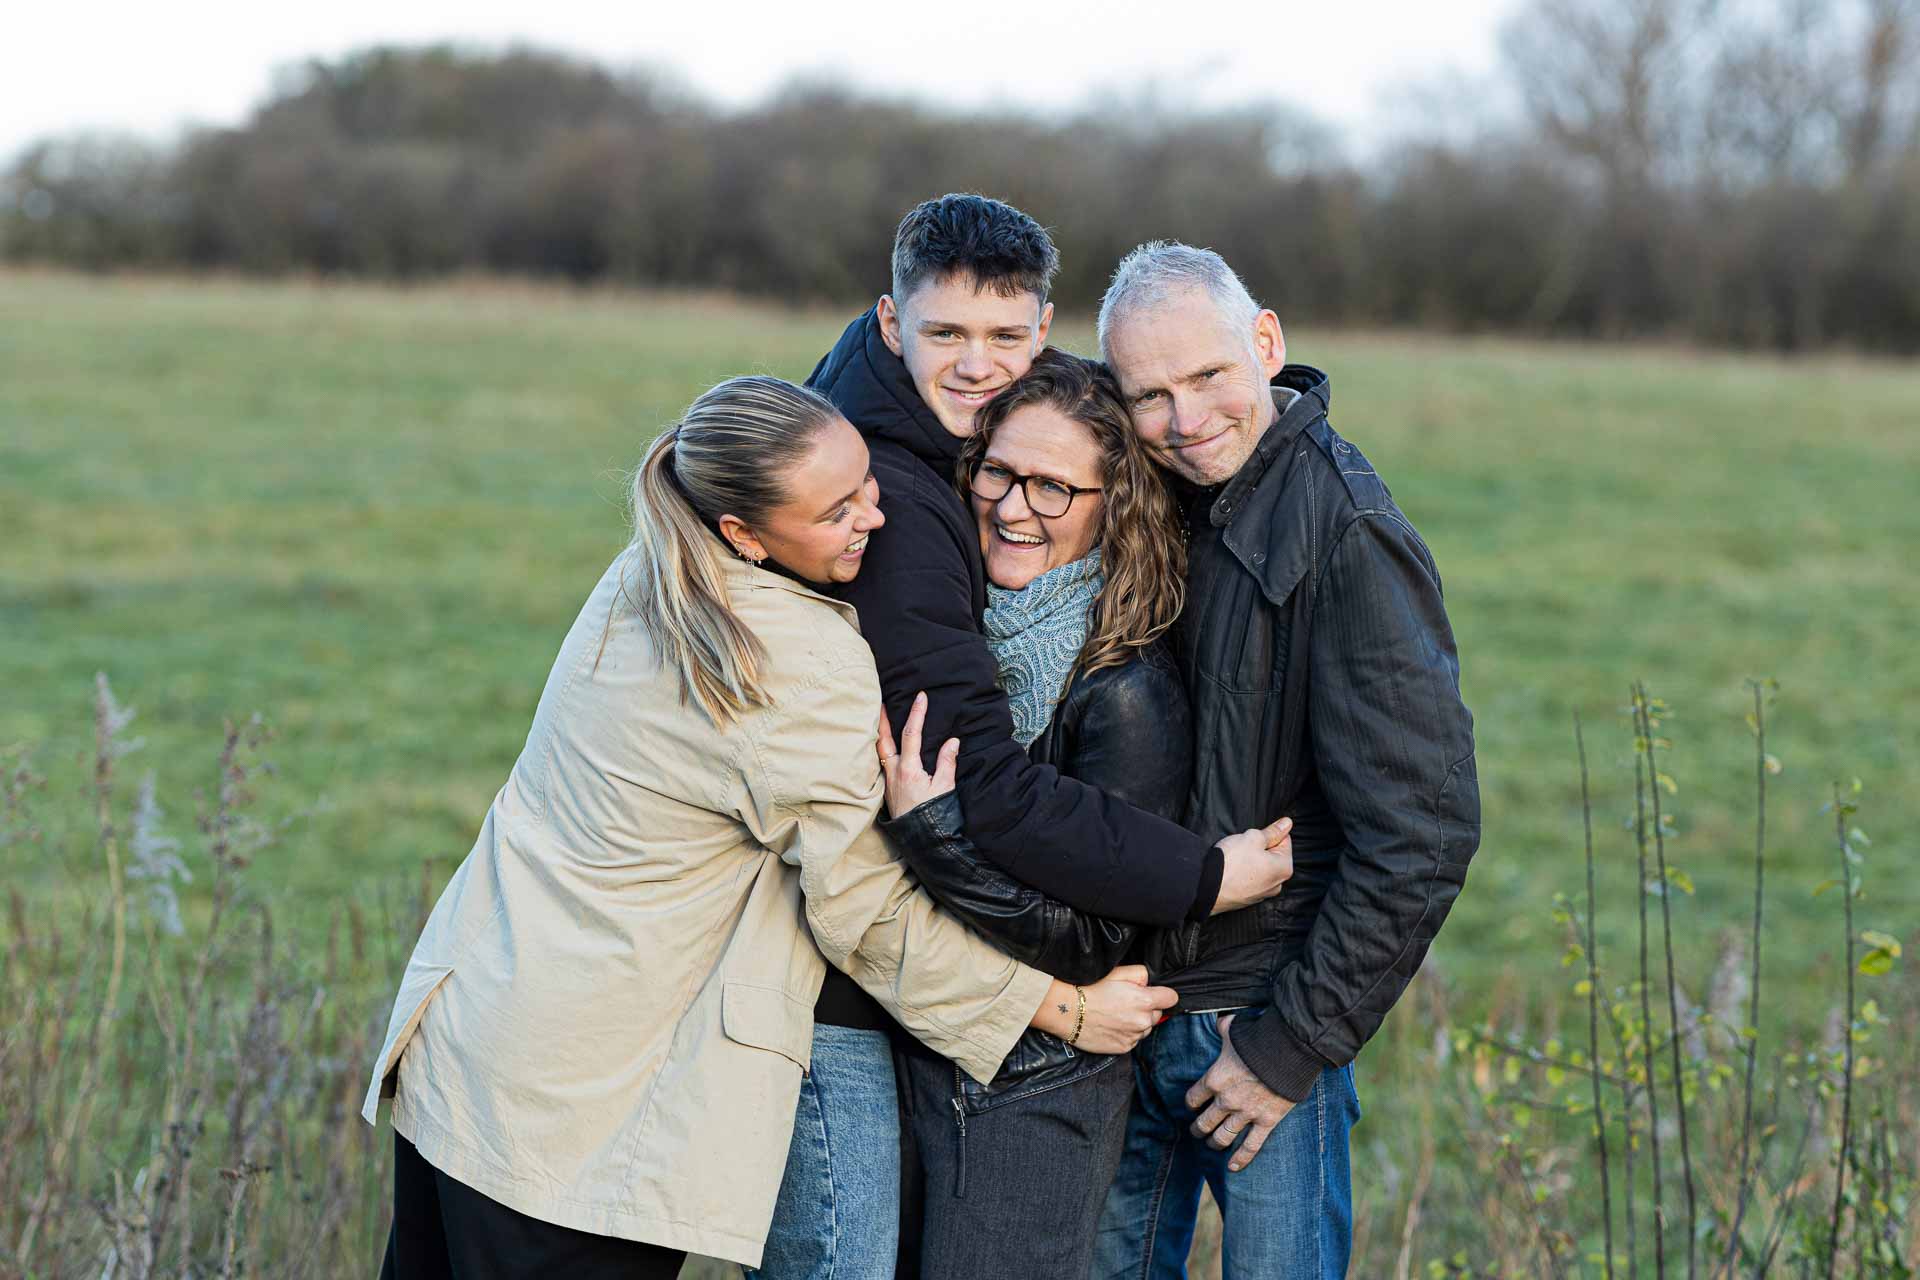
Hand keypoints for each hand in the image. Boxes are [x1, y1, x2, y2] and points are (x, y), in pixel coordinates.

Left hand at [876, 692, 959, 818]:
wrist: (921, 840)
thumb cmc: (934, 815)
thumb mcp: (945, 788)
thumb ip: (947, 762)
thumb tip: (952, 741)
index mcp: (908, 769)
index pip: (912, 734)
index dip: (917, 713)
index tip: (921, 696)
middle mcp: (893, 773)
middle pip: (883, 739)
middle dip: (882, 719)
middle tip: (881, 701)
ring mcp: (888, 781)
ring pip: (879, 752)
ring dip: (879, 734)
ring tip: (880, 720)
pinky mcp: (888, 790)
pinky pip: (881, 763)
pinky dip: (881, 750)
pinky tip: (885, 747)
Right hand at [1030, 965, 1177, 1053]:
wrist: (1066, 1010)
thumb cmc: (1090, 988)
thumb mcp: (1118, 972)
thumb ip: (1141, 975)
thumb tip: (1150, 982)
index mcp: (1144, 1000)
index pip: (1171, 998)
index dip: (1163, 994)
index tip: (1155, 994)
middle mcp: (1142, 1020)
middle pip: (1157, 1014)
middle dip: (1146, 1009)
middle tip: (1126, 1003)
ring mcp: (1133, 1036)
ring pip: (1145, 1029)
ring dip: (1136, 1023)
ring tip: (1115, 1015)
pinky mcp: (1123, 1048)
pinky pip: (1133, 1040)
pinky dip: (1126, 1034)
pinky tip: (1111, 1026)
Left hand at [1186, 1014, 1294, 1171]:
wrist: (1288, 1050)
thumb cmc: (1259, 1037)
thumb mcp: (1234, 1028)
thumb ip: (1223, 1028)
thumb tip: (1219, 1020)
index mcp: (1215, 1078)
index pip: (1193, 1098)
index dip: (1190, 1103)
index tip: (1192, 1105)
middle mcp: (1226, 1100)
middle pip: (1204, 1122)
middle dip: (1198, 1128)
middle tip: (1196, 1131)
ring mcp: (1246, 1113)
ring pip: (1223, 1136)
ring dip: (1214, 1142)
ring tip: (1211, 1144)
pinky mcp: (1266, 1122)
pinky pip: (1251, 1146)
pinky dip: (1241, 1159)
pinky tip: (1232, 1167)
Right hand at [1211, 817, 1293, 913]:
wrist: (1207, 888)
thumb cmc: (1231, 864)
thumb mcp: (1253, 838)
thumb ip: (1273, 831)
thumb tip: (1287, 823)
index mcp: (1284, 868)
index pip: (1285, 840)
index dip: (1268, 834)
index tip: (1255, 836)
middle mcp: (1277, 884)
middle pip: (1273, 855)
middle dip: (1260, 848)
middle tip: (1244, 847)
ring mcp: (1262, 893)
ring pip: (1260, 867)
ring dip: (1251, 860)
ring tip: (1236, 859)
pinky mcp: (1248, 898)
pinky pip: (1249, 879)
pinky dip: (1243, 873)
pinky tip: (1232, 870)